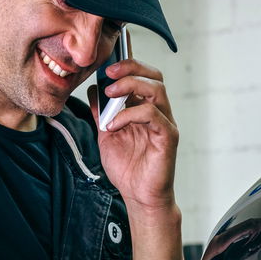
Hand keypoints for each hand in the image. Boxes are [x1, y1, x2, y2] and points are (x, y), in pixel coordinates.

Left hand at [88, 55, 178, 213]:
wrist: (138, 196)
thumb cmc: (127, 169)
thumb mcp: (106, 136)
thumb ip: (101, 113)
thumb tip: (93, 90)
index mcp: (145, 109)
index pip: (144, 76)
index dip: (129, 63)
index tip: (106, 64)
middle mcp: (159, 112)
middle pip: (153, 76)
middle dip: (130, 68)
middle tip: (108, 73)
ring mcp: (165, 123)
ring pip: (156, 89)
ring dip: (130, 86)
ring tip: (109, 94)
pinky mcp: (168, 136)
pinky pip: (152, 114)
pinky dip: (130, 114)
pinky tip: (114, 125)